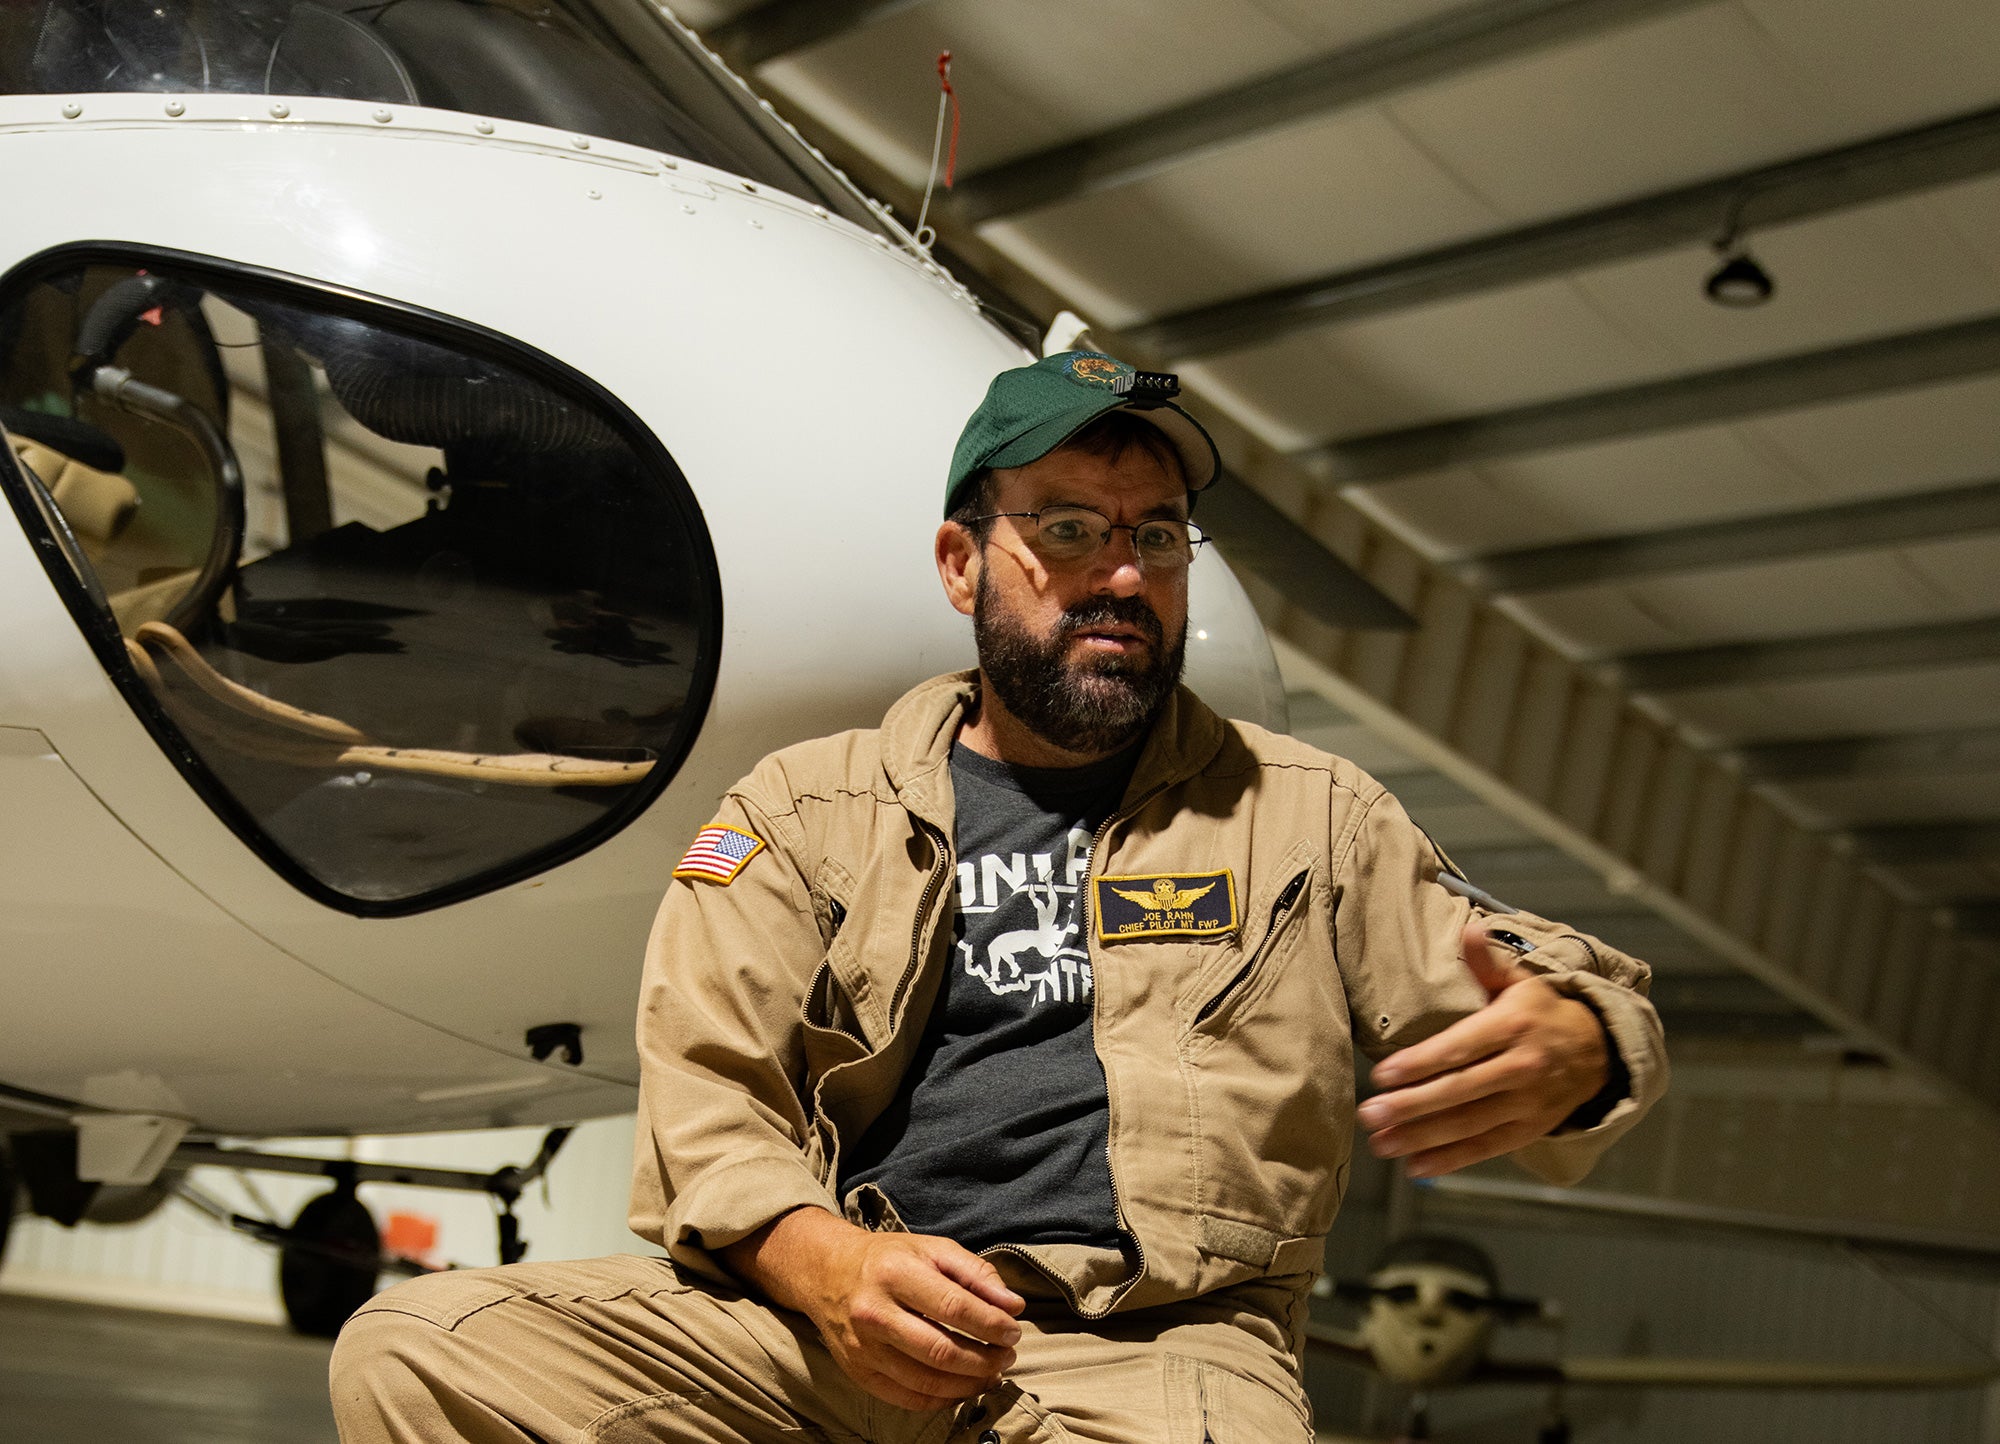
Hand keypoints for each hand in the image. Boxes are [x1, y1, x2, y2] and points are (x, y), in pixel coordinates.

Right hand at [721, 1208, 1024, 1411]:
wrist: (828, 1272)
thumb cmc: (889, 1259)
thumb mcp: (933, 1249)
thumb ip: (976, 1273)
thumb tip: (1013, 1306)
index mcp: (896, 1272)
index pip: (954, 1307)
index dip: (991, 1324)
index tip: (1013, 1330)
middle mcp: (875, 1312)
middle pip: (941, 1351)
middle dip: (985, 1359)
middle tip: (1007, 1356)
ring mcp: (863, 1347)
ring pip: (926, 1381)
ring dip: (969, 1383)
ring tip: (991, 1373)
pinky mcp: (858, 1372)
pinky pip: (907, 1398)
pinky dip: (942, 1399)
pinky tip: (962, 1387)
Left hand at [1356, 919, 1608, 1177]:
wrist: (1600, 1051)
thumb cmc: (1543, 1011)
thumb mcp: (1520, 981)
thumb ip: (1487, 963)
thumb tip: (1471, 930)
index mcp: (1513, 1026)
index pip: (1460, 1048)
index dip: (1420, 1063)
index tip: (1382, 1075)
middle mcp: (1521, 1068)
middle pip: (1460, 1091)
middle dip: (1412, 1106)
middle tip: (1369, 1114)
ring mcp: (1527, 1104)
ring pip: (1470, 1124)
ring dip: (1423, 1138)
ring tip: (1382, 1143)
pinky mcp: (1529, 1130)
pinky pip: (1487, 1148)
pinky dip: (1452, 1160)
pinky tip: (1415, 1167)